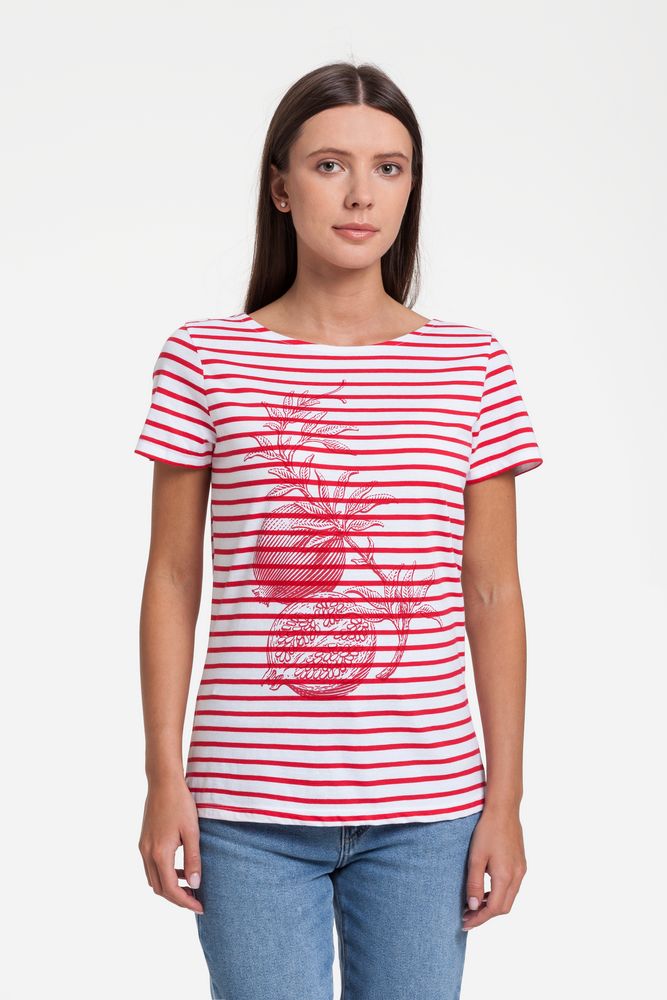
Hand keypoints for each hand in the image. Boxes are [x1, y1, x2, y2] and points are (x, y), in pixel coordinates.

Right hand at [138, 778, 203, 913]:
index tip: (200, 907)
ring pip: (153, 879)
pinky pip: (151, 867)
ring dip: (169, 887)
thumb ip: (193, 859)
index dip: (185, 902)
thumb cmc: (180, 804)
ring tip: (190, 887)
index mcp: (159, 853)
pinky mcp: (144, 841)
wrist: (163, 783)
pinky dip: (164, 874)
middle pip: (159, 889)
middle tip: (196, 900)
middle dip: (177, 898)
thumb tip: (194, 884)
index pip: (170, 889)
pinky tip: (180, 870)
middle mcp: (147, 854)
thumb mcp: (192, 832)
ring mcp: (143, 847)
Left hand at [462, 806, 526, 930]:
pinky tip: (486, 890)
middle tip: (467, 916)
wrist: (503, 809)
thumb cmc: (487, 830)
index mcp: (506, 876)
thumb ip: (474, 883)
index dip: (479, 919)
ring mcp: (521, 869)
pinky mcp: (520, 863)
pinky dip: (499, 894)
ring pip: (509, 898)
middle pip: (504, 907)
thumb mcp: (475, 857)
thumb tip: (474, 907)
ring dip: (492, 905)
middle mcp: (517, 876)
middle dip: (486, 915)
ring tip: (474, 905)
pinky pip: (512, 887)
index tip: (465, 923)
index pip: (494, 909)